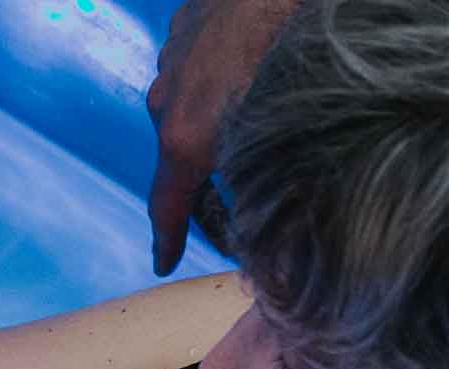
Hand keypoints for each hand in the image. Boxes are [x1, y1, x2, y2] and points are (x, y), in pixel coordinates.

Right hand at [146, 0, 302, 274]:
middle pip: (181, 148)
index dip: (167, 239)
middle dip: (205, 161)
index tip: (164, 261)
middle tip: (240, 165)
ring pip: (188, 99)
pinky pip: (194, 60)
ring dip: (214, 106)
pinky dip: (217, 67)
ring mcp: (170, 59)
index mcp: (185, 139)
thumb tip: (262, 203)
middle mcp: (166, 101)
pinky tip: (249, 56)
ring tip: (253, 95)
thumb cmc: (284, 52)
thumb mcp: (278, 132)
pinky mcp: (182, 26)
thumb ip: (257, 173)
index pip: (167, 205)